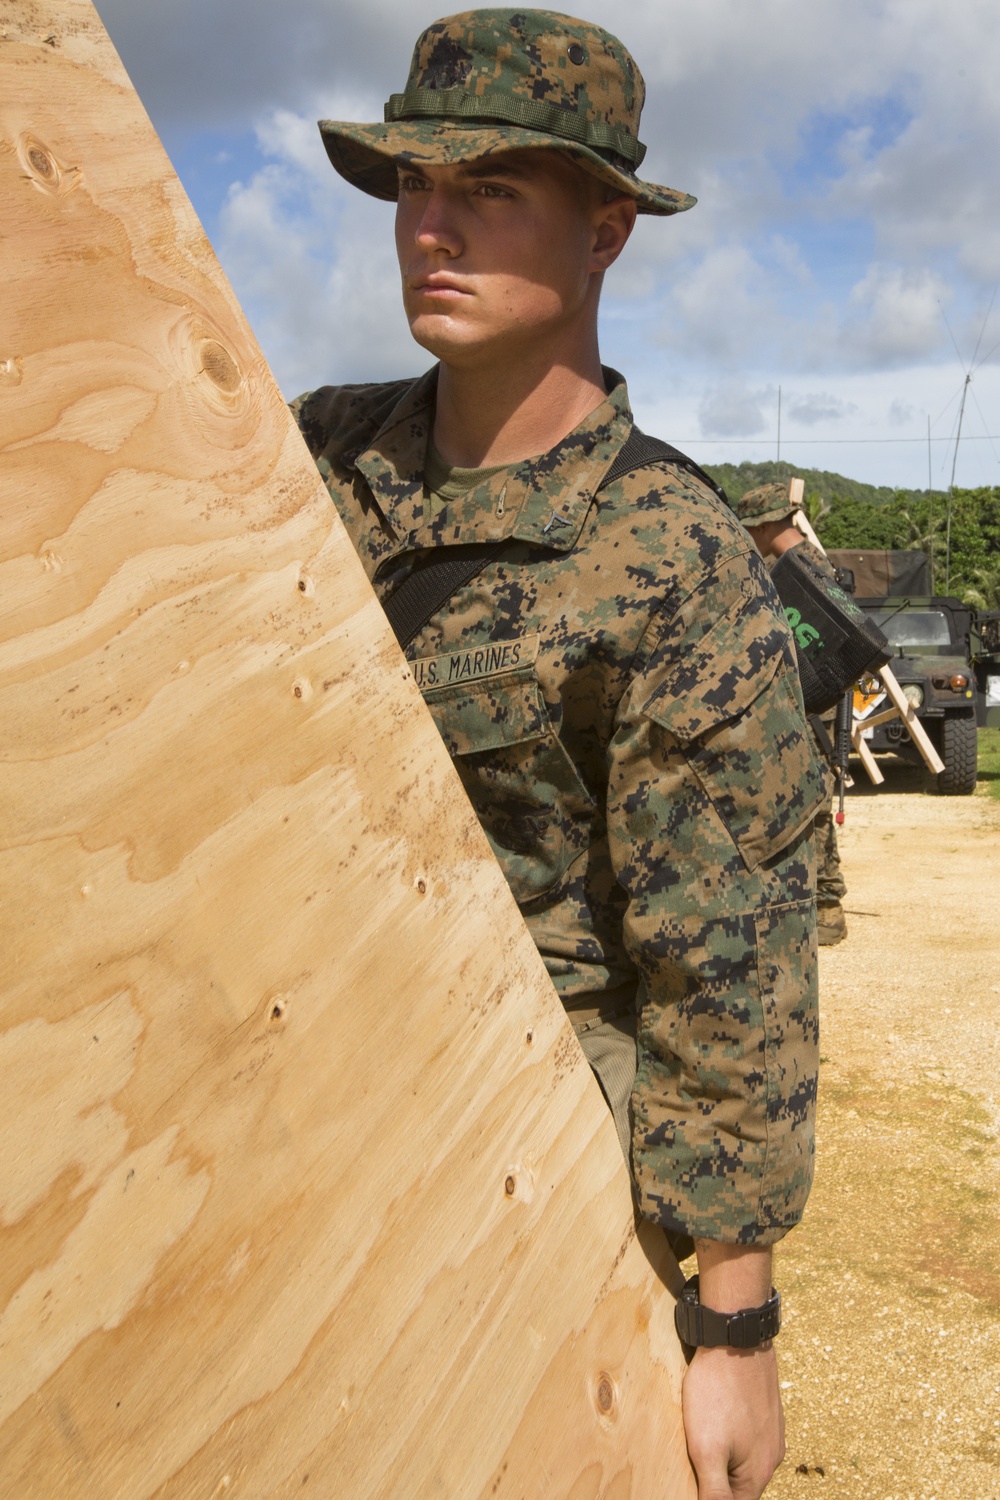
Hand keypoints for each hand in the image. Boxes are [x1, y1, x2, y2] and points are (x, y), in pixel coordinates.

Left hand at [682, 1341, 784, 1499]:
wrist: (734, 1337)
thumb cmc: (718, 1391)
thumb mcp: (707, 1449)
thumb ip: (714, 1492)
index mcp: (759, 1473)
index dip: (712, 1499)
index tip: (694, 1483)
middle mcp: (771, 1456)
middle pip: (741, 1487)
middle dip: (718, 1483)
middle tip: (692, 1466)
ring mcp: (771, 1431)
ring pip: (745, 1461)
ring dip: (724, 1462)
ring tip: (701, 1446)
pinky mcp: (764, 1410)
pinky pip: (748, 1437)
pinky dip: (731, 1439)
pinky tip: (715, 1424)